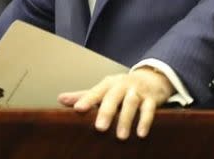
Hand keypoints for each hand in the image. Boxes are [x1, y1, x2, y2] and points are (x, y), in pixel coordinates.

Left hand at [57, 68, 173, 139]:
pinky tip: (141, 133)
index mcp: (108, 84)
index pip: (96, 91)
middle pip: (113, 97)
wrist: (152, 78)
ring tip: (121, 136)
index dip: (86, 100)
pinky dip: (145, 121)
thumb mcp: (105, 89)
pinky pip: (149, 109)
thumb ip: (85, 95)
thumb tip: (61, 99)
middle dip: (107, 112)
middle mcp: (122, 86)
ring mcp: (137, 92)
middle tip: (100, 128)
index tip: (77, 109)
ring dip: (126, 119)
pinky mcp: (151, 99)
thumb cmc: (123, 87)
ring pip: (131, 103)